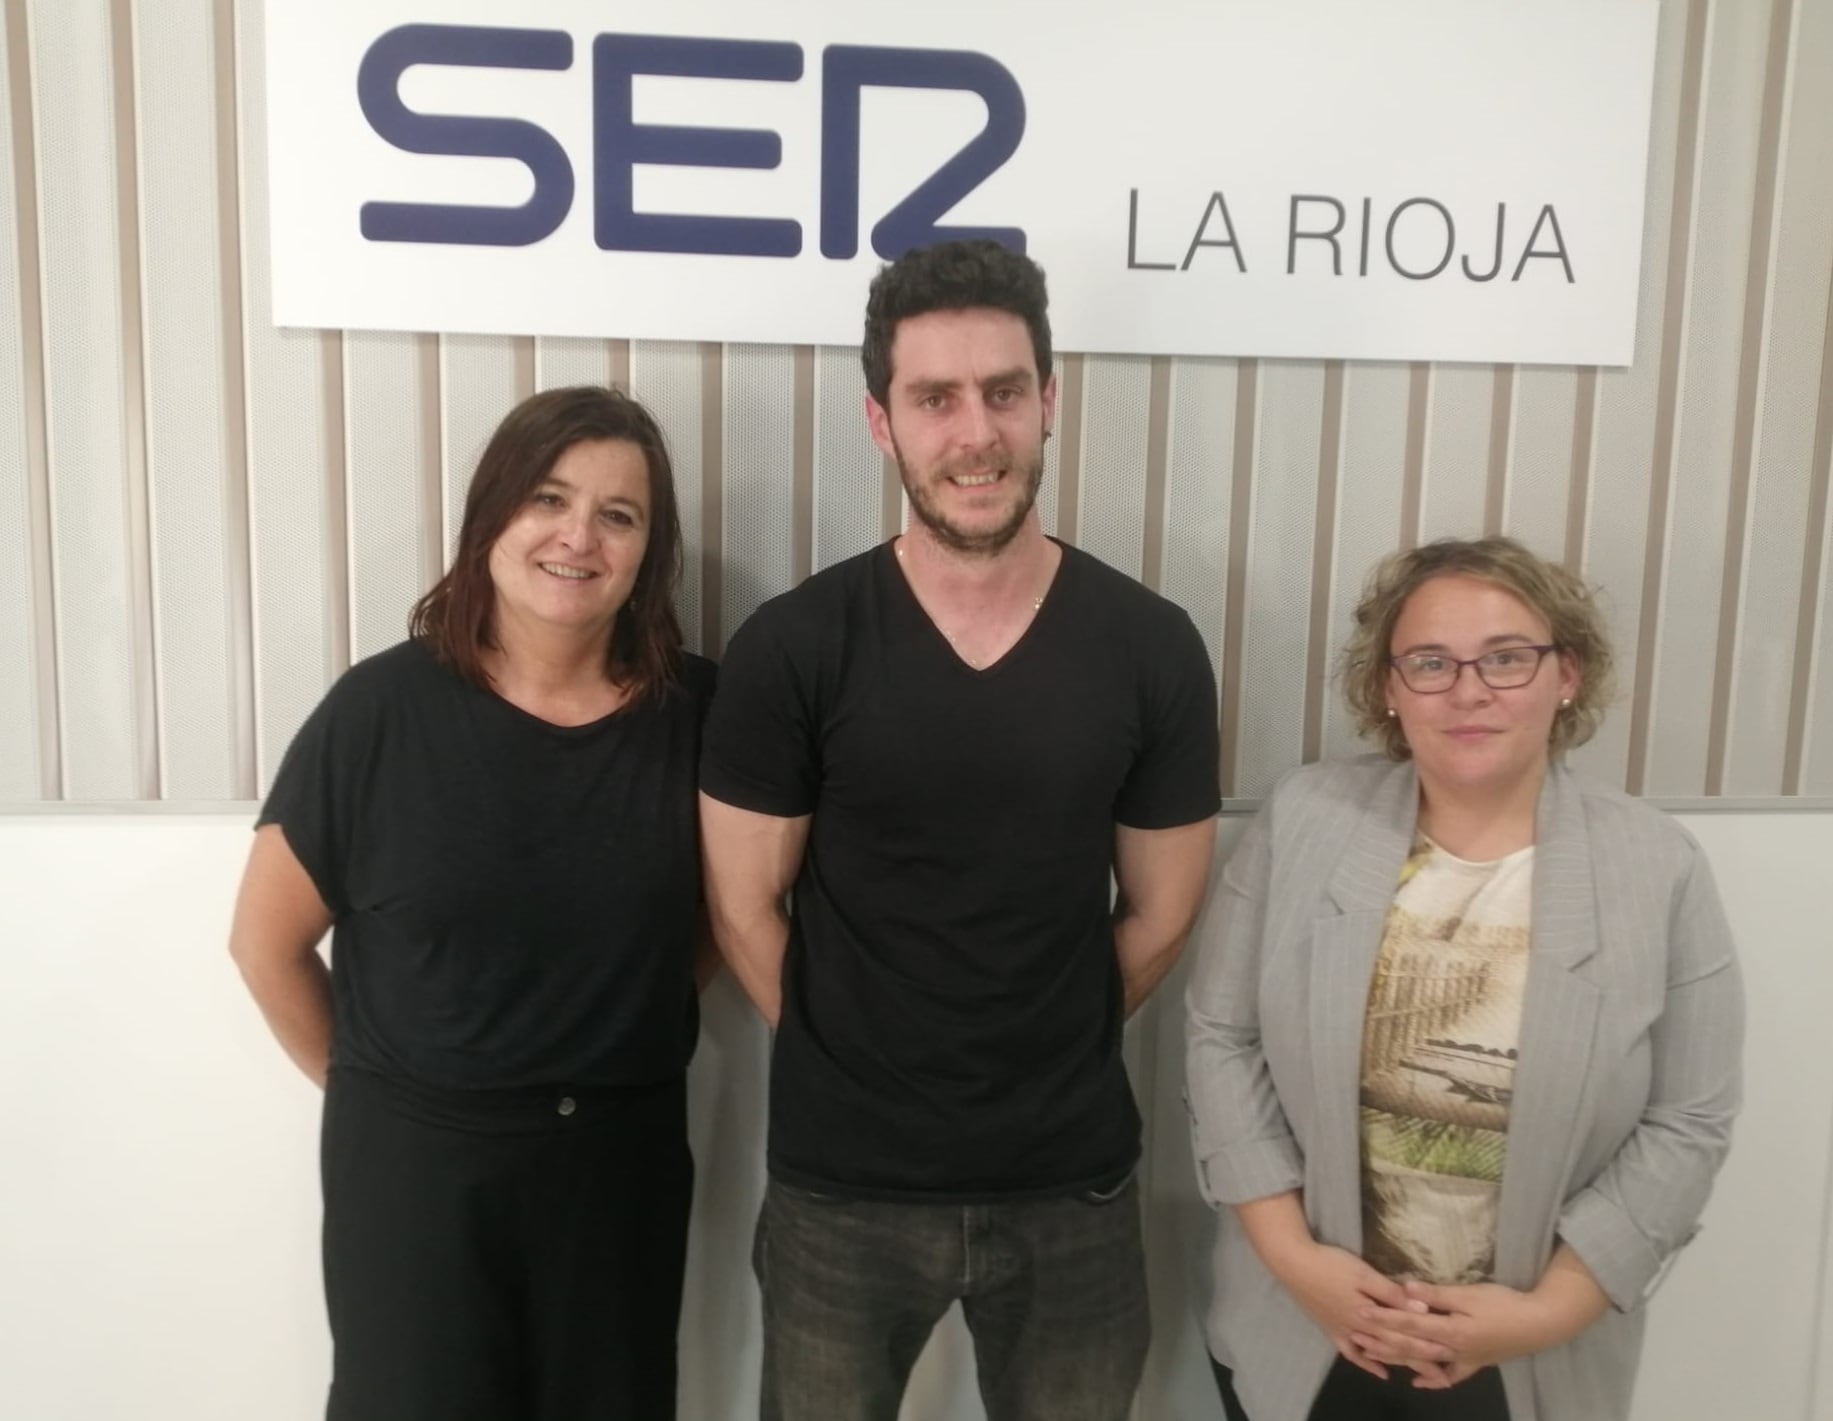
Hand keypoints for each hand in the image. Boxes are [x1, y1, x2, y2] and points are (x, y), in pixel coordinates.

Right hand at [1271, 1243, 1451, 1383]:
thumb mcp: (1364, 1274)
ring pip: (1378, 1354)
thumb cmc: (1331, 1265)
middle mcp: (1361, 1330)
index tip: (1450, 1354)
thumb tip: (1423, 1308)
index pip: (1406, 1335)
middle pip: (1395, 1348)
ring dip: (1399, 1364)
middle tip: (1442, 1374)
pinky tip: (1380, 1371)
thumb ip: (1392, 1294)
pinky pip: (1352, 1353)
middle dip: (1420, 1361)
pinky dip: (1367, 1364)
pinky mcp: (1332, 1330)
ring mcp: (1345, 1332)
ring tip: (1419, 1375)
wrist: (1294, 1265)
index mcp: (1372, 1316)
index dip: (1428, 1345)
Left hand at [1351, 1279, 1562, 1387]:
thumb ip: (1437, 1295)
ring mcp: (1464, 1360)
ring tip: (1373, 1356)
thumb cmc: (1504, 1305)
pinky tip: (1419, 1382)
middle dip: (1382, 1342)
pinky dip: (1433, 1379)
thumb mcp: (1469, 1294)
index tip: (1362, 1312)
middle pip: (1411, 1347)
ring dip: (1398, 1359)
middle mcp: (1452, 1351)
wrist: (1540, 1326)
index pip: (1410, 1324)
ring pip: (1424, 1362)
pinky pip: (1450, 1375)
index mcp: (1450, 1331)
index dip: (1385, 1319)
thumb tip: (1404, 1289)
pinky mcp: (1475, 1363)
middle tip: (1356, 1336)